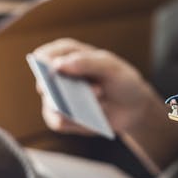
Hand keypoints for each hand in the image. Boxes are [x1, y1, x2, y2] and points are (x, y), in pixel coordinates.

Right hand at [32, 38, 157, 136]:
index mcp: (68, 54)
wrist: (132, 107)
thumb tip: (58, 65)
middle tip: (65, 91)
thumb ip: (87, 62)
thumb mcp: (112, 67)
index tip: (51, 67)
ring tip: (93, 104)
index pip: (47, 54)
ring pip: (51, 104)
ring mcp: (58, 97)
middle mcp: (58, 75)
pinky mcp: (62, 117)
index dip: (45, 61)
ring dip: (69, 107)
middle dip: (56, 87)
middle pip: (44, 81)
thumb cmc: (121, 80)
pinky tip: (90, 121)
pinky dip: (75, 123)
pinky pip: (59, 122)